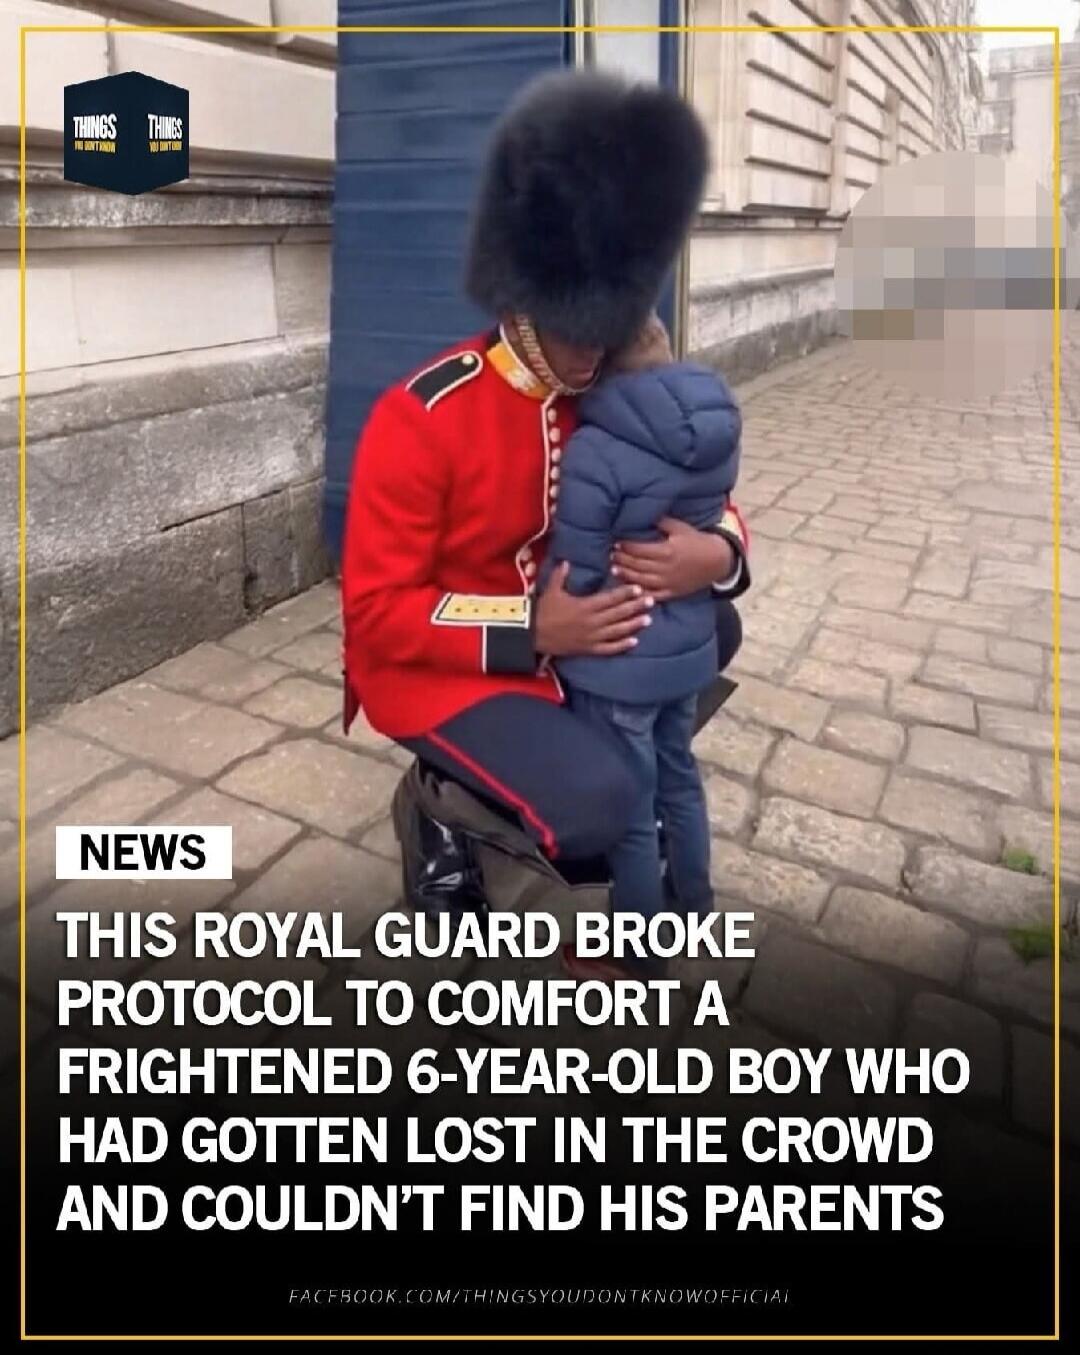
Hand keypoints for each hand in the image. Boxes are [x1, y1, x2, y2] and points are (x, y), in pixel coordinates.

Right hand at [535, 561, 652, 656]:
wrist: (532, 635)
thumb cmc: (542, 611)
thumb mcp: (551, 591)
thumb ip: (561, 576)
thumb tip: (567, 561)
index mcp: (585, 606)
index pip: (610, 598)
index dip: (625, 593)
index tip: (638, 588)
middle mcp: (592, 622)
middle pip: (618, 614)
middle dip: (635, 607)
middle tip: (651, 601)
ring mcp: (591, 637)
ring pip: (617, 631)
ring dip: (633, 625)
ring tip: (648, 619)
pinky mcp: (588, 649)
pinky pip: (608, 648)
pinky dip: (621, 646)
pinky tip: (634, 642)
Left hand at [610, 517, 734, 601]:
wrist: (717, 561)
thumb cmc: (697, 541)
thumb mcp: (681, 527)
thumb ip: (662, 522)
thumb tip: (644, 515)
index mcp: (666, 551)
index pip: (638, 549)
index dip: (625, 546)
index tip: (616, 542)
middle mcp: (664, 568)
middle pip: (636, 564)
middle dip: (621, 559)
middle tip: (611, 554)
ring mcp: (667, 582)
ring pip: (640, 580)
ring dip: (625, 574)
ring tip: (614, 568)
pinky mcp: (671, 592)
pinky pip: (651, 594)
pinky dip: (639, 592)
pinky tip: (629, 588)